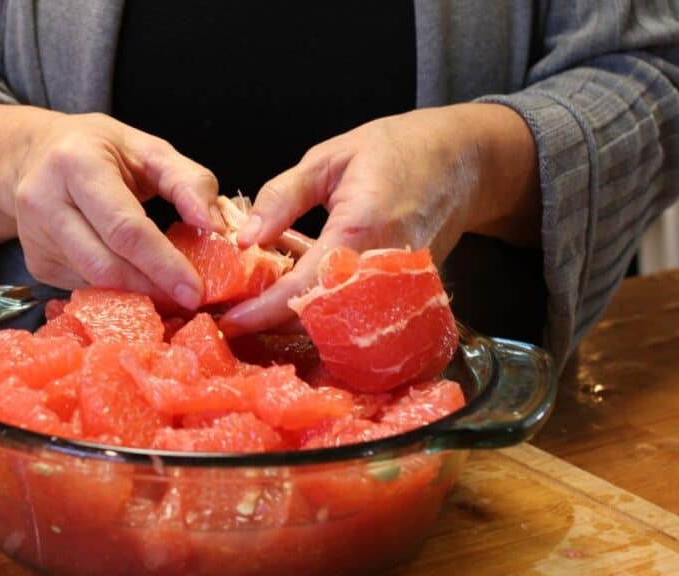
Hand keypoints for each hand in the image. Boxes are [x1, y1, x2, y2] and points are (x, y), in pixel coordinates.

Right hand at [0, 103, 223, 308]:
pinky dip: (117, 291)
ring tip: (170, 293)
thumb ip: (189, 182)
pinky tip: (137, 283)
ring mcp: (34, 237)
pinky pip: (85, 287)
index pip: (124, 227)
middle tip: (189, 300)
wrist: (33, 153)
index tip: (195, 289)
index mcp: (76, 163)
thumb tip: (216, 227)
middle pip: (105, 265)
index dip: (162, 263)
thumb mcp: (148, 150)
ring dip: (137, 295)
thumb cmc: (100, 150)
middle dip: (152, 289)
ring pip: (94, 283)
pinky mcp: (36, 263)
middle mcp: (44, 200)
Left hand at [220, 103, 538, 334]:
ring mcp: (400, 288)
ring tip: (263, 307)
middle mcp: (383, 268)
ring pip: (340, 326)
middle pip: (320, 320)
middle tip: (239, 315)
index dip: (263, 310)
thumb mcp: (327, 159)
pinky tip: (300, 298)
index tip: (231, 321)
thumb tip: (245, 239)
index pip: (303, 287)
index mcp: (361, 228)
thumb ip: (282, 197)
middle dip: (274, 324)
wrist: (461, 162)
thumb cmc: (394, 151)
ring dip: (298, 324)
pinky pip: (359, 319)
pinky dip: (326, 316)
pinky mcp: (408, 297)